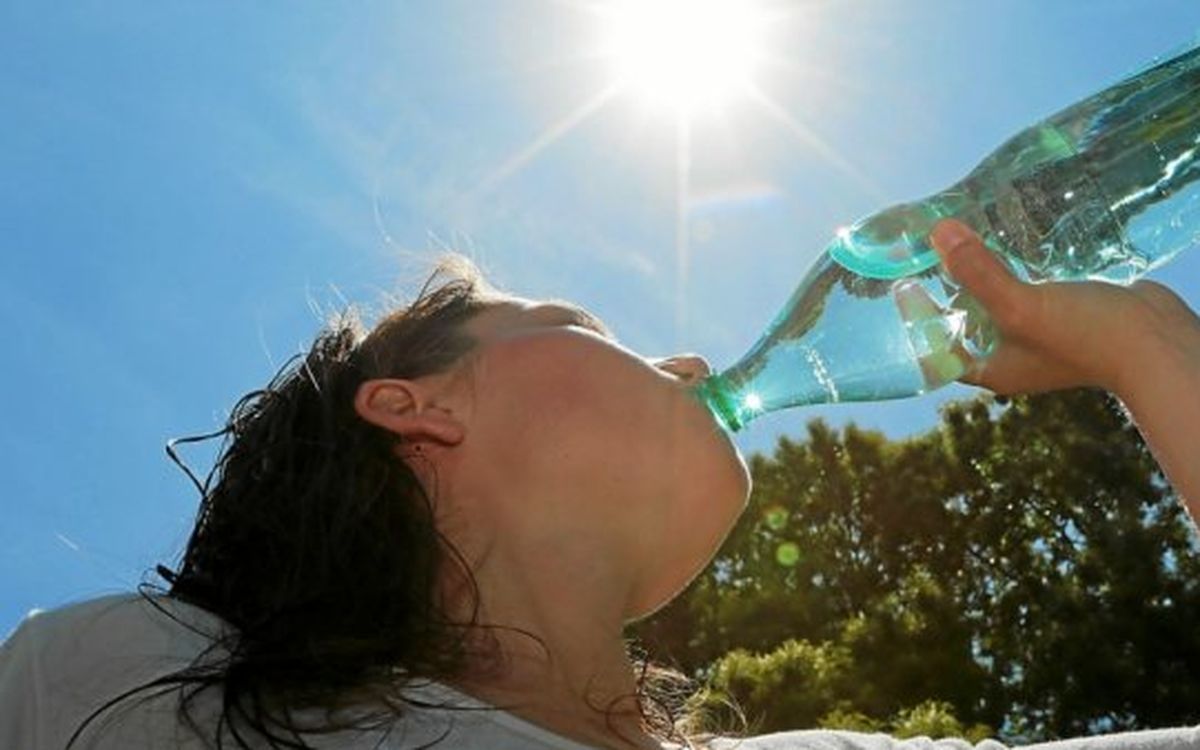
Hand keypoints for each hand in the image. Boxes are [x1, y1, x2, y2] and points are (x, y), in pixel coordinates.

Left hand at [926, 219, 1199, 399]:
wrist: (1157, 342)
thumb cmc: (1085, 336)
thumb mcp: (1020, 305)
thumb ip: (977, 272)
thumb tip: (938, 234)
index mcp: (993, 369)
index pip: (938, 348)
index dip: (918, 321)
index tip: (903, 286)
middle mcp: (1012, 356)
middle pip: (965, 322)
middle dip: (948, 291)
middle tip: (930, 253)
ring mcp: (1040, 335)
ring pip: (997, 303)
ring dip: (981, 276)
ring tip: (963, 242)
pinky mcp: (1064, 313)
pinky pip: (1028, 290)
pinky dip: (1015, 270)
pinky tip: (1009, 243)